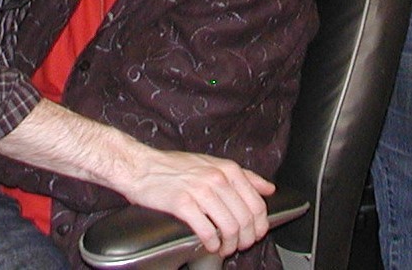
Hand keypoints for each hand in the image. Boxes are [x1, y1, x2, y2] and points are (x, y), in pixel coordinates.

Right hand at [122, 148, 274, 256]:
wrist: (142, 166)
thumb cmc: (175, 167)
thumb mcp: (213, 164)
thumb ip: (243, 176)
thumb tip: (269, 189)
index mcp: (227, 169)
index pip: (257, 204)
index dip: (259, 226)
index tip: (253, 234)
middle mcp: (216, 178)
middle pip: (245, 220)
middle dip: (245, 240)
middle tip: (237, 245)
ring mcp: (200, 190)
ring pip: (230, 228)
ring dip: (229, 245)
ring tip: (223, 247)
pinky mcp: (183, 204)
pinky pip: (208, 232)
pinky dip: (212, 244)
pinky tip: (209, 244)